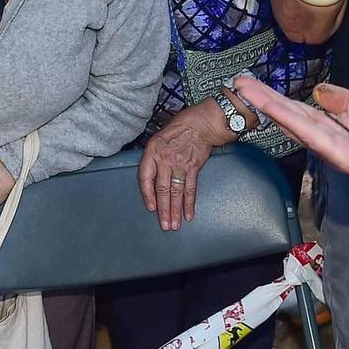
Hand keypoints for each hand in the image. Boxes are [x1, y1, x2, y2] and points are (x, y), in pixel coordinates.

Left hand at [137, 101, 229, 230]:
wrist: (203, 122)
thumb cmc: (182, 125)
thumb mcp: (160, 135)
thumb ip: (155, 154)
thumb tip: (152, 171)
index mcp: (153, 151)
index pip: (145, 177)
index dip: (147, 195)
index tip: (150, 207)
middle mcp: (165, 160)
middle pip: (161, 190)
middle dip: (163, 210)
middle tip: (164, 225)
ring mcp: (179, 165)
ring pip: (175, 193)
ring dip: (175, 211)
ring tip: (174, 225)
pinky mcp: (193, 168)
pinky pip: (190, 189)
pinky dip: (189, 203)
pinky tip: (188, 215)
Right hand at [234, 78, 348, 195]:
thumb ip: (344, 102)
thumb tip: (317, 92)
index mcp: (340, 131)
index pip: (302, 112)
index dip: (277, 98)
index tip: (251, 82)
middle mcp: (335, 143)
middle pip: (293, 119)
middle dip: (265, 101)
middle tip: (237, 82)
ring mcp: (340, 154)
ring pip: (298, 128)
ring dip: (271, 109)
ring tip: (245, 91)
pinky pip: (317, 138)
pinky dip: (293, 122)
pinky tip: (275, 110)